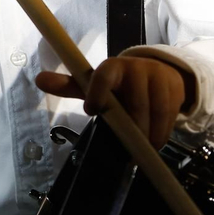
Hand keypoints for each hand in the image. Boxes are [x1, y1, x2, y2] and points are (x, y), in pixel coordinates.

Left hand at [36, 55, 188, 147]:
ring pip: (157, 108)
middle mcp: (136, 67)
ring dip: (151, 133)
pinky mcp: (175, 85)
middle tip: (130, 144)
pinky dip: (163, 130)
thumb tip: (39, 79)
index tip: (92, 111)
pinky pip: (171, 111)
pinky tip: (156, 141)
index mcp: (111, 67)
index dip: (97, 93)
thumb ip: (68, 85)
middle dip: (133, 125)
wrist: (156, 71)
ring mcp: (157, 75)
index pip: (103, 76)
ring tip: (145, 148)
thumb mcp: (93, 83)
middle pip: (136, 100)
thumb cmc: (119, 83)